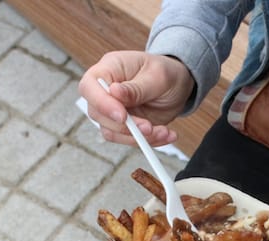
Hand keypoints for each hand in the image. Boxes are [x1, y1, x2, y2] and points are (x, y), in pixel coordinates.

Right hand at [79, 51, 194, 145]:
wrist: (179, 85)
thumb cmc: (167, 72)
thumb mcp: (158, 76)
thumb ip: (136, 88)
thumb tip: (114, 92)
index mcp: (109, 69)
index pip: (89, 86)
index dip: (101, 103)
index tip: (122, 116)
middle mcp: (106, 91)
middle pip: (97, 114)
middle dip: (125, 127)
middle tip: (149, 127)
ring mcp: (113, 110)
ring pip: (112, 132)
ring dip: (139, 138)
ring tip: (164, 132)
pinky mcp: (124, 126)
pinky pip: (128, 139)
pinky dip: (149, 141)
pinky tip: (166, 135)